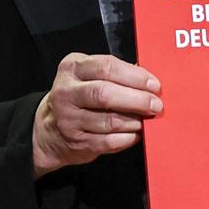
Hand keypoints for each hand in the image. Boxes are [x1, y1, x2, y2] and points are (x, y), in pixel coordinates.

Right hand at [31, 52, 161, 177]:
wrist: (52, 130)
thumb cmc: (80, 98)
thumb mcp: (88, 76)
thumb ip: (115, 74)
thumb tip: (149, 80)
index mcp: (72, 68)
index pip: (105, 67)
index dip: (134, 76)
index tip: (154, 85)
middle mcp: (66, 92)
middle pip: (104, 94)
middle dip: (136, 100)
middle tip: (156, 105)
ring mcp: (68, 118)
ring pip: (109, 121)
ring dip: (134, 121)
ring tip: (145, 120)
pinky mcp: (77, 141)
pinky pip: (109, 141)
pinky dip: (127, 138)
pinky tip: (134, 134)